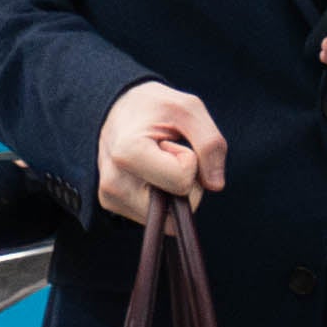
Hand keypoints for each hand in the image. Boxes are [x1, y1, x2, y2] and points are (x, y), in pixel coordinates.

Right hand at [96, 81, 226, 224]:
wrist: (118, 108)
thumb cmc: (154, 106)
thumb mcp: (189, 109)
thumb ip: (210, 143)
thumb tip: (215, 185)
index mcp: (127, 154)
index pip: (182, 181)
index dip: (190, 160)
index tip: (171, 142)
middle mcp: (113, 183)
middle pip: (176, 212)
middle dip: (185, 183)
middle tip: (164, 153)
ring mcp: (110, 198)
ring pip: (168, 220)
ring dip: (174, 191)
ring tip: (155, 160)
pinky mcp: (111, 205)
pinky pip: (157, 218)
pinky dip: (163, 198)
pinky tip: (148, 172)